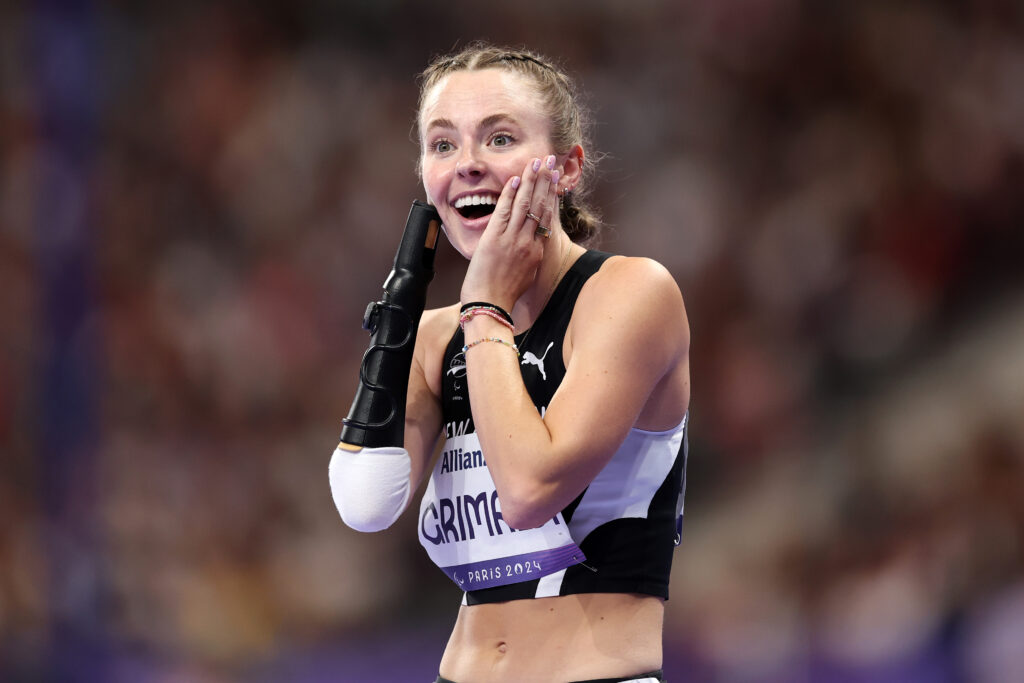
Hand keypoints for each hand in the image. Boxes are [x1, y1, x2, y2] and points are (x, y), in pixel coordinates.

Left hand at [460, 155, 559, 310]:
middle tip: (550, 162)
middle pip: (540, 206)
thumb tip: (530, 248)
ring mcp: (512, 240)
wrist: (490, 305)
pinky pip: (505, 211)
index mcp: (536, 251)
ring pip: (525, 205)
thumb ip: (529, 258)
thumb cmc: (503, 295)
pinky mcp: (495, 239)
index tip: (555, 180)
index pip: (547, 217)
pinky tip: (515, 180)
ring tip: (536, 163)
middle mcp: (528, 242)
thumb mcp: (525, 276)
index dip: (551, 196)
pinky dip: (510, 195)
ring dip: (531, 181)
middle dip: (545, 181)